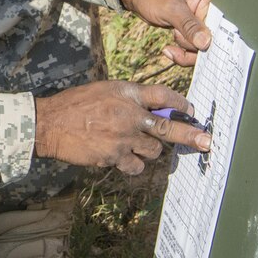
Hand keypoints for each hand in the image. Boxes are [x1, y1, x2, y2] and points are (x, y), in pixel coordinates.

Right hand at [34, 80, 210, 174]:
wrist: (50, 124)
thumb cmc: (74, 105)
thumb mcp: (103, 91)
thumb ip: (129, 99)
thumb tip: (153, 110)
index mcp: (126, 93)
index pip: (163, 95)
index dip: (181, 103)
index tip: (190, 110)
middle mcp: (128, 114)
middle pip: (169, 126)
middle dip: (191, 135)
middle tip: (207, 142)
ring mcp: (122, 137)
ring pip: (153, 150)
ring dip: (149, 150)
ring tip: (134, 144)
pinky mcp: (114, 156)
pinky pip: (136, 166)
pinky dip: (133, 164)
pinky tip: (122, 158)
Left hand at [117, 0, 213, 65]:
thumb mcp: (172, 8)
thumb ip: (189, 25)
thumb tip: (206, 43)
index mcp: (214, 0)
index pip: (226, 26)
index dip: (217, 41)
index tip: (203, 48)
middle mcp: (213, 13)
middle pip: (217, 41)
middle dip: (195, 45)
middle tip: (177, 34)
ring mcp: (203, 24)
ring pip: (204, 49)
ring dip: (186, 48)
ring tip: (173, 31)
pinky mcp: (194, 33)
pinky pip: (194, 51)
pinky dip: (182, 54)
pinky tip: (168, 50)